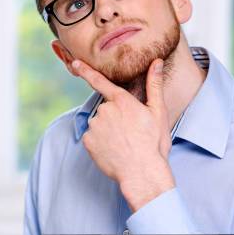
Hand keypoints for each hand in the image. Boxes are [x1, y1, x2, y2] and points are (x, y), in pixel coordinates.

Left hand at [72, 58, 175, 211]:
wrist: (142, 172)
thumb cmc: (153, 144)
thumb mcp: (158, 112)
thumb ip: (154, 85)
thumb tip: (156, 62)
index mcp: (122, 101)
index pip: (101, 82)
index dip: (86, 71)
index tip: (76, 63)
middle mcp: (105, 110)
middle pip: (106, 110)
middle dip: (115, 118)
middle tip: (131, 133)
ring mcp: (95, 126)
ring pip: (99, 124)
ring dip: (108, 131)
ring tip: (124, 144)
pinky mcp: (88, 141)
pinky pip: (93, 138)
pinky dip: (100, 143)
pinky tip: (114, 151)